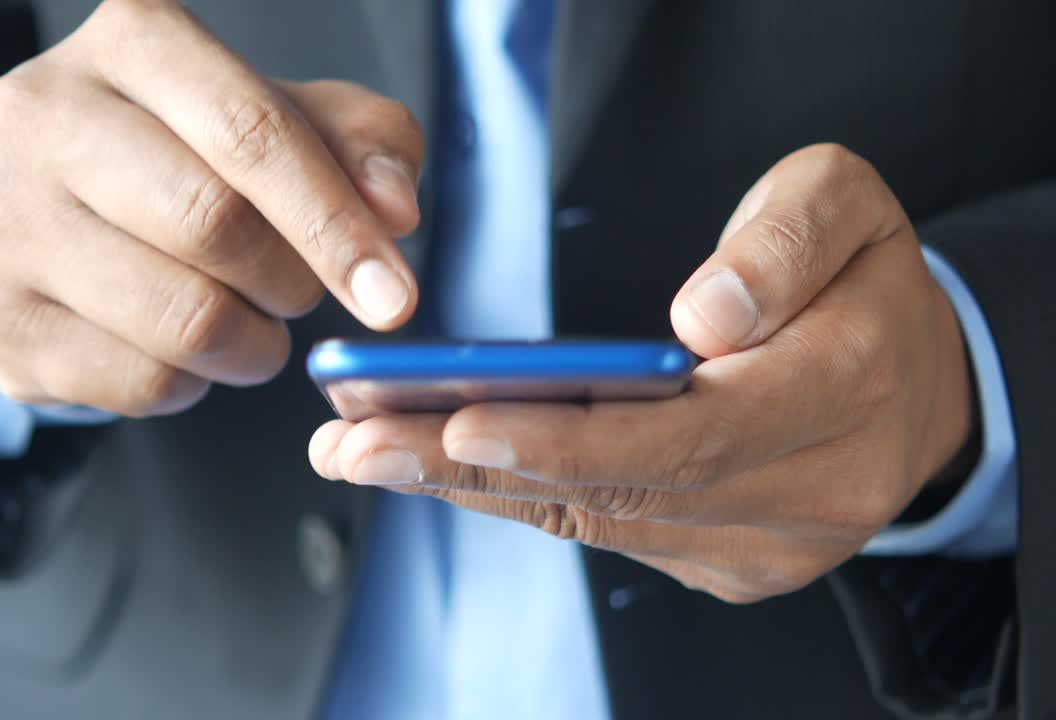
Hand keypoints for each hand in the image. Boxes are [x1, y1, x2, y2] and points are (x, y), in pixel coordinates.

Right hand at [0, 0, 423, 415]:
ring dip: (251, 343)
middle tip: (299, 290)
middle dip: (290, 281)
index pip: (251, 134)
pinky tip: (180, 344)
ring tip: (247, 318)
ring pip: (180, 319)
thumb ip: (363, 145)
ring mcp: (4, 219)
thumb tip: (393, 210)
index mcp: (132, 39)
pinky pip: (140, 382)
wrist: (57, 202)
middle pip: (212, 225)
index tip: (391, 294)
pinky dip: (193, 382)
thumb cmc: (191, 153)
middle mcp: (43, 113)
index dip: (334, 224)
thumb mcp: (289, 120)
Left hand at [309, 144, 973, 602]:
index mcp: (840, 393)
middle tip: (359, 444)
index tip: (463, 419)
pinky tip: (435, 465)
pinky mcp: (720, 560)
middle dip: (477, 469)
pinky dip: (514, 495)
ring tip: (364, 451)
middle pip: (618, 492)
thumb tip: (700, 320)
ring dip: (472, 488)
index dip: (570, 437)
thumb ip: (785, 244)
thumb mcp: (848, 209)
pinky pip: (602, 529)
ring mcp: (759, 544)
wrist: (915, 384)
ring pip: (595, 520)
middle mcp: (802, 493)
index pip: (689, 436)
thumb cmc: (865, 286)